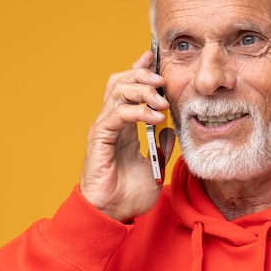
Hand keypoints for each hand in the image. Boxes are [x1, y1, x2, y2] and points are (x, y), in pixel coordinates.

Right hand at [80, 51, 169, 221]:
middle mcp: (111, 122)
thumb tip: (171, 129)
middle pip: (121, 82)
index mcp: (123, 126)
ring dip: (143, 90)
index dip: (140, 70)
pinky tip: (156, 119)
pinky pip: (118, 114)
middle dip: (142, 75)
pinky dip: (138, 112)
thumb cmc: (129, 194)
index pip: (129, 89)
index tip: (153, 56)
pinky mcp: (100, 138)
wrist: (113, 214)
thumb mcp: (156, 166)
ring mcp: (104, 129)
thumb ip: (163, 146)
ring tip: (162, 100)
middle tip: (163, 79)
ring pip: (118, 91)